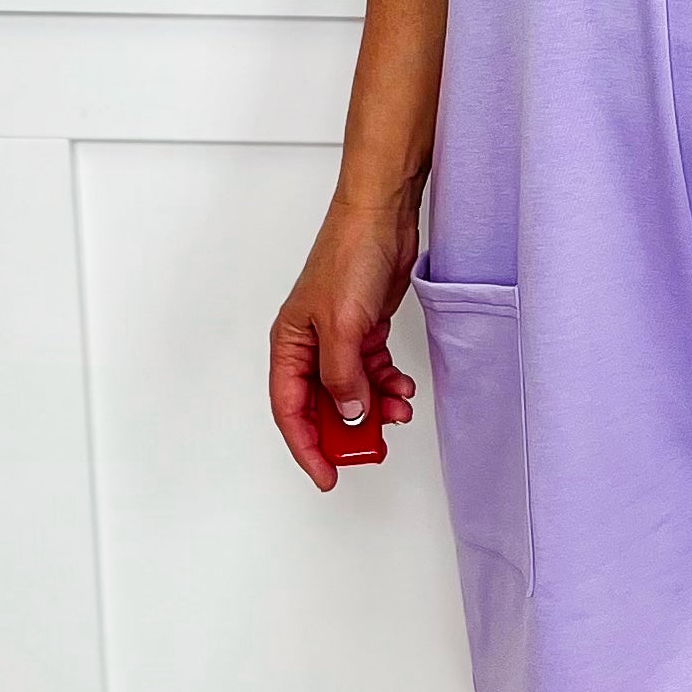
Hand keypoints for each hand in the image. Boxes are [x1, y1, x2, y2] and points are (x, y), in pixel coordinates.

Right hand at [270, 191, 421, 490]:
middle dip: (345, 432)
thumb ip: (343, 376)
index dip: (307, 446)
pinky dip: (387, 385)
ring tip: (397, 413)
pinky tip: (402, 388)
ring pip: (351, 391)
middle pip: (320, 405)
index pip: (289, 409)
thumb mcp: (343, 325)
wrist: (382, 217)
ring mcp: (338, 339)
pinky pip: (372, 372)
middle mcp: (310, 346)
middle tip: (370, 450)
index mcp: (289, 345)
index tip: (328, 474)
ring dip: (374, 408)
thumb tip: (349, 414)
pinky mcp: (364, 331)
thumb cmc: (348, 255)